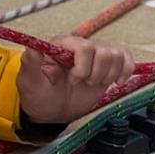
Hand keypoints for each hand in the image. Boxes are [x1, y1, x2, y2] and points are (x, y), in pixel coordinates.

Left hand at [17, 35, 134, 123]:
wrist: (49, 108)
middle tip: (80, 84)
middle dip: (94, 74)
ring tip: (92, 84)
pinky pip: (124, 58)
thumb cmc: (38, 92)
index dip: (82, 67)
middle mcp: (79, 47)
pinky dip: (125, 70)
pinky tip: (116, 82)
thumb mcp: (29, 80)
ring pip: (115, 55)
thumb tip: (33, 46)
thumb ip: (30, 62)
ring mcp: (93, 57)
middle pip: (102, 52)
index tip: (73, 80)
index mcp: (61, 45)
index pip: (83, 46)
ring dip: (107, 75)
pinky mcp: (105, 68)